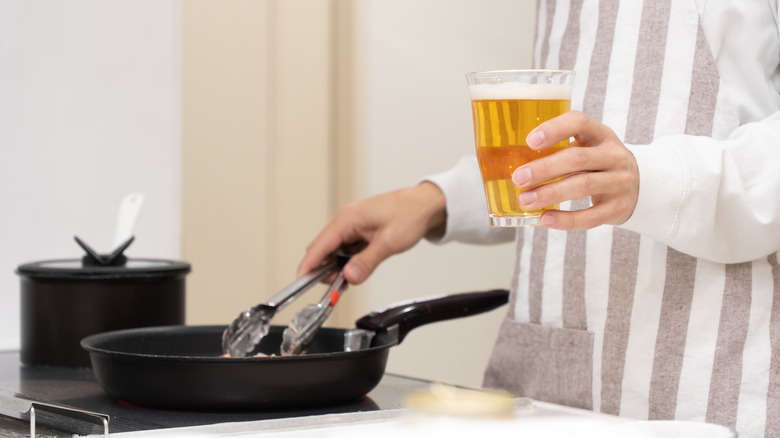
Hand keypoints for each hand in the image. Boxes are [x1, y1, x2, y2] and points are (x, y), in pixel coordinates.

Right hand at [297, 182, 446, 284]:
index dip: (308, 266)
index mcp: (347, 219)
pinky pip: (346, 250)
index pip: (319, 246)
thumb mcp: (389, 242)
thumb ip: (367, 262)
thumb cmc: (409, 214)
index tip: (301, 282)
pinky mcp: (359, 231)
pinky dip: (348, 262)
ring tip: (351, 278)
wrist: (425, 205)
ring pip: (334, 252)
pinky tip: (358, 269)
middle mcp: (345, 221)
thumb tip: (349, 277)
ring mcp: (351, 226)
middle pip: (323, 250)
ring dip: (338, 267)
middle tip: (337, 287)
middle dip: (325, 270)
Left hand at [512, 111, 638, 229]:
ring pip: (583, 185)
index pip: (579, 122)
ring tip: (525, 201)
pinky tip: (545, 219)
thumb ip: (559, 150)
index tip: (530, 141)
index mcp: (601, 134)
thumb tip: (510, 164)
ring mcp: (620, 182)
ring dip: (550, 194)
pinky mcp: (619, 208)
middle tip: (518, 179)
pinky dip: (566, 219)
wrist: (639, 186)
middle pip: (577, 158)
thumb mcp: (587, 147)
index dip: (554, 129)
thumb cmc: (597, 163)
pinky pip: (591, 216)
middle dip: (544, 169)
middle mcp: (614, 155)